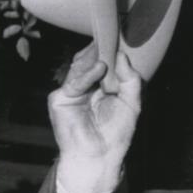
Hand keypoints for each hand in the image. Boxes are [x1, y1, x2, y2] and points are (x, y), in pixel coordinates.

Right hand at [49, 44, 140, 192]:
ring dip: (94, 58)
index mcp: (101, 86)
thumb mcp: (131, 103)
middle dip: (101, 50)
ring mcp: (71, 92)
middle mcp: (85, 86)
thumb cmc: (117, 134)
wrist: (100, 157)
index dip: (110, 51)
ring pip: (80, 67)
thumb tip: (123, 55)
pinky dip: (87, 74)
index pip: (103, 62)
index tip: (120, 36)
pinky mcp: (61, 100)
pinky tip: (100, 68)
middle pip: (89, 61)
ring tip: (108, 50)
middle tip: (112, 35)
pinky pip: (74, 82)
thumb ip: (130, 80)